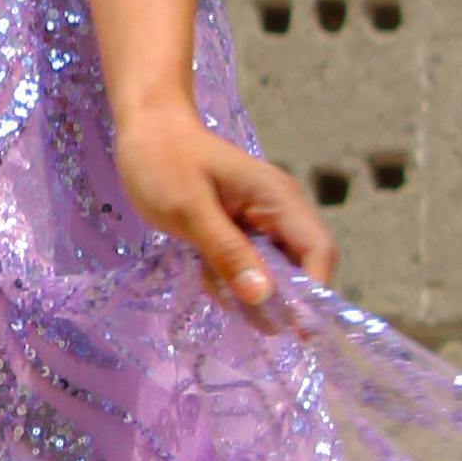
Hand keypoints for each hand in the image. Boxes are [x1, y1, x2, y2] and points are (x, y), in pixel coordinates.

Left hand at [111, 92, 334, 324]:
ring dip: (244, 289)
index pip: (317, 251)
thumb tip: (264, 297)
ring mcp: (260, 221)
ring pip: (270, 273)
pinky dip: (227, 277)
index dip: (313, 293)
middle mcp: (279, 211)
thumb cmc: (163, 161)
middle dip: (272, 297)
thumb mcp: (189, 210)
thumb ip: (227, 253)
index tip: (292, 332)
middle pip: (299, 268)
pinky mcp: (240, 230)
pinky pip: (246, 266)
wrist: (144, 129)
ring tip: (206, 277)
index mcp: (278, 199)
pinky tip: (199, 268)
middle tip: (236, 312)